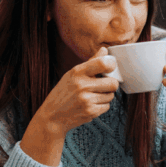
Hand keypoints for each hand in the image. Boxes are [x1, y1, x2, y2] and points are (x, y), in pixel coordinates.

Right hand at [21, 48, 118, 166]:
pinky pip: (107, 107)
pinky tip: (90, 105)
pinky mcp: (90, 112)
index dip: (111, 65)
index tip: (110, 68)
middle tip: (102, 86)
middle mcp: (82, 85)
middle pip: (113, 83)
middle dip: (110, 85)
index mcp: (77, 72)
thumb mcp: (72, 74)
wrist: (52, 116)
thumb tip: (105, 50)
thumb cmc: (63, 93)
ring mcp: (86, 100)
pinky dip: (101, 106)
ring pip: (111, 96)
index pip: (103, 63)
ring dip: (105, 96)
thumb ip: (91, 62)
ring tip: (92, 96)